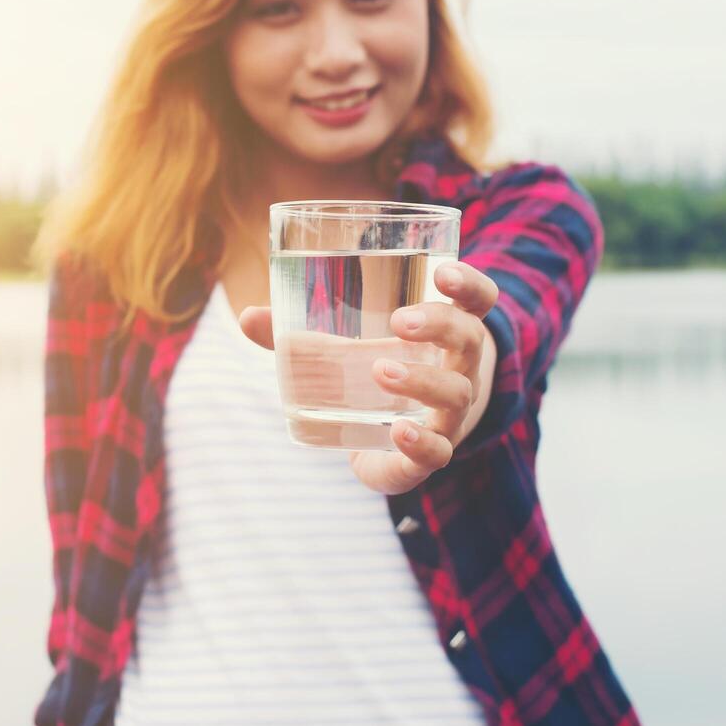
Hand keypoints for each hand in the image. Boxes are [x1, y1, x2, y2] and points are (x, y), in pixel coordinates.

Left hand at [239, 260, 499, 494]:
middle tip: (399, 321)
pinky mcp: (431, 453)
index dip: (468, 285)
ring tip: (380, 370)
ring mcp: (451, 414)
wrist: (403, 439)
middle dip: (439, 324)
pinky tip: (398, 431)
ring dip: (421, 379)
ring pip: (455, 393)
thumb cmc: (377, 373)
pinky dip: (420, 443)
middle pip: (468, 338)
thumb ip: (301, 334)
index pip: (477, 301)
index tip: (444, 272)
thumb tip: (248, 317)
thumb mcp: (348, 348)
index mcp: (446, 333)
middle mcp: (459, 369)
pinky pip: (439, 451)